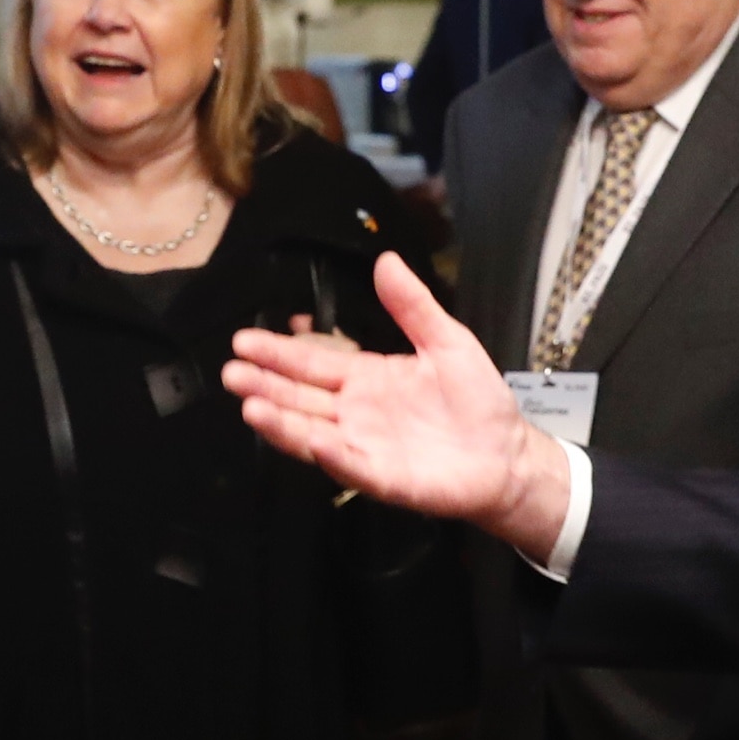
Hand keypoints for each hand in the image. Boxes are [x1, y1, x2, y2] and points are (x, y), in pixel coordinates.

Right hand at [225, 252, 577, 560]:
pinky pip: (353, 466)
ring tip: (251, 406)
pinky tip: (315, 442)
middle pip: (301, 398)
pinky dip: (333, 456)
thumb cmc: (477, 402)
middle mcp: (356, 414)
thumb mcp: (447, 340)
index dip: (279, 352)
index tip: (244, 340)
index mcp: (367, 378)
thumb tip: (386, 261)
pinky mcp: (385, 479)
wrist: (507, 455)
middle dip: (265, 385)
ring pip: (313, 433)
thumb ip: (412, 305)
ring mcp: (366, 448)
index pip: (313, 362)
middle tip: (231, 372)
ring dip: (282, 422)